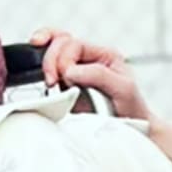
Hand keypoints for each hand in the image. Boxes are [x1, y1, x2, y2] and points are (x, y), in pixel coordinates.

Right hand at [30, 29, 151, 121]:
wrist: (131, 128)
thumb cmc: (132, 107)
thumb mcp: (124, 88)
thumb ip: (99, 75)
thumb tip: (71, 70)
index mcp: (103, 55)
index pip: (74, 44)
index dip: (65, 59)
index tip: (66, 79)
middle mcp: (89, 59)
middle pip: (60, 43)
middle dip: (51, 60)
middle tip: (52, 81)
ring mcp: (76, 72)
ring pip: (52, 51)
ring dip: (45, 63)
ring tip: (49, 82)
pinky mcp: (66, 87)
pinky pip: (49, 71)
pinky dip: (40, 70)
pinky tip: (39, 78)